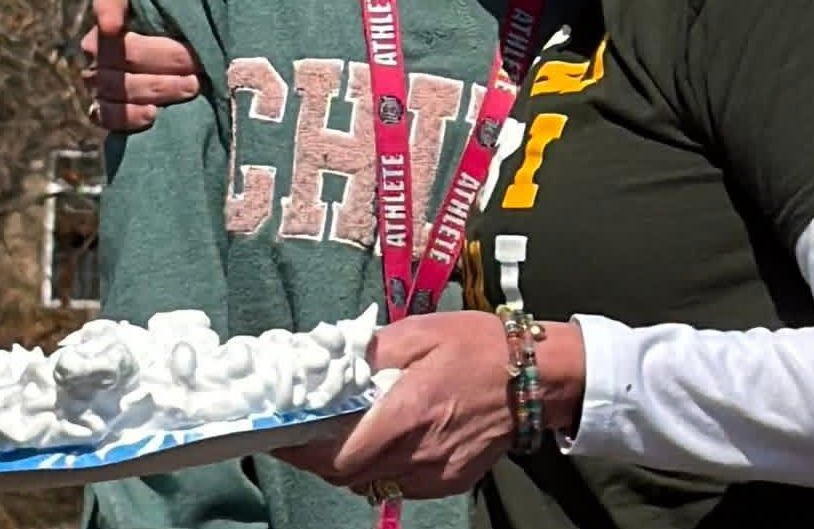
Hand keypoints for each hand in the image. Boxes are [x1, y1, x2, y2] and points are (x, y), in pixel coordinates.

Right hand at [79, 0, 201, 131]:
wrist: (208, 55)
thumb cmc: (192, 2)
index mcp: (122, 4)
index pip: (107, 6)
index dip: (111, 11)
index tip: (121, 21)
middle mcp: (105, 40)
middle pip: (113, 51)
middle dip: (157, 56)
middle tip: (198, 60)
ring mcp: (105, 75)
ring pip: (110, 84)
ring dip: (151, 87)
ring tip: (193, 87)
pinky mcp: (112, 107)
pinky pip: (104, 116)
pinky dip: (128, 117)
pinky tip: (156, 114)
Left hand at [275, 312, 584, 499]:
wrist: (535, 376)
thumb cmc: (478, 346)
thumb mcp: (422, 331)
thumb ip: (373, 350)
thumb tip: (333, 362)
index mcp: (406, 414)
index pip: (336, 453)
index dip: (300, 448)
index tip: (278, 433)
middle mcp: (416, 453)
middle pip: (345, 473)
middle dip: (317, 455)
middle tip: (304, 429)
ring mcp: (433, 473)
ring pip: (369, 482)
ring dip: (346, 462)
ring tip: (340, 432)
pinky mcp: (447, 481)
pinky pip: (398, 482)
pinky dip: (379, 466)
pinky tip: (382, 439)